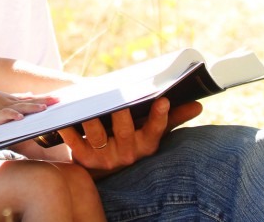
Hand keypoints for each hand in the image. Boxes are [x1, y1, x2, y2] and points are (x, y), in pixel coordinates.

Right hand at [0, 88, 57, 125]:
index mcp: (17, 101)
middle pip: (32, 102)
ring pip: (21, 108)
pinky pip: (6, 115)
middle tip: (59, 101)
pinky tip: (20, 118)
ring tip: (44, 109)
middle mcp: (14, 103)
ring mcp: (6, 108)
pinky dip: (13, 116)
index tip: (60, 98)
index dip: (47, 99)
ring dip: (33, 108)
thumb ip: (20, 98)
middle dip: (46, 102)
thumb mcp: (8, 99)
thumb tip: (32, 94)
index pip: (35, 99)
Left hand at [58, 99, 202, 175]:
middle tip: (118, 97)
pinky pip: (76, 144)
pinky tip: (65, 118)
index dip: (161, 116)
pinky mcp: (86, 160)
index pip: (156, 130)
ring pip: (99, 136)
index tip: (163, 99)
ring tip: (89, 104)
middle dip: (121, 114)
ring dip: (93, 120)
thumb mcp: (152, 130)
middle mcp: (128, 153)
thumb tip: (198, 105)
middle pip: (124, 131)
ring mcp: (106, 158)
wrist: (102, 166)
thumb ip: (174, 117)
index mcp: (147, 144)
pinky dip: (70, 131)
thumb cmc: (131, 138)